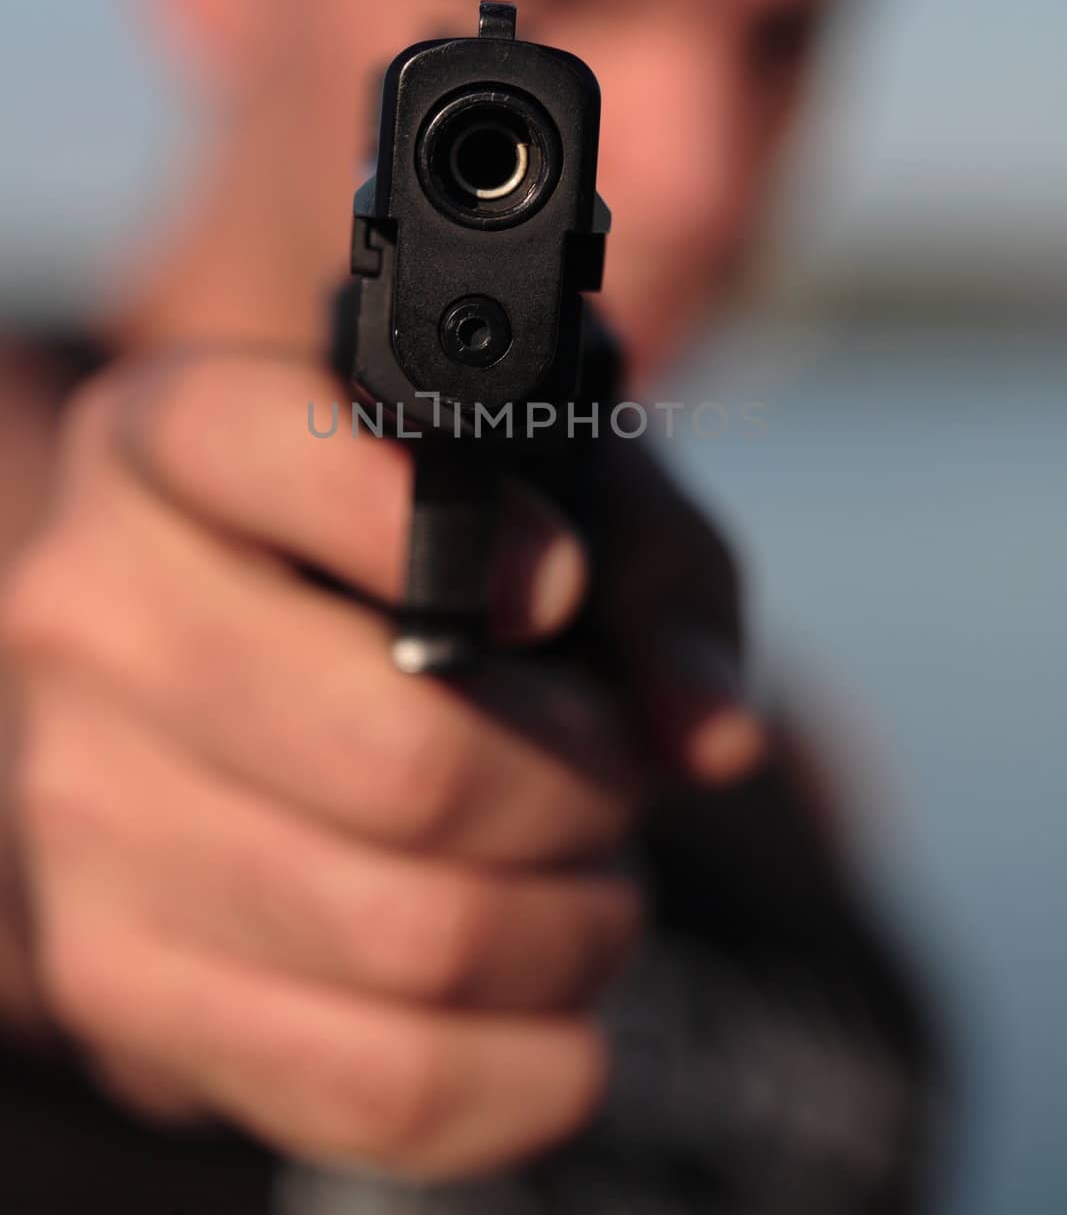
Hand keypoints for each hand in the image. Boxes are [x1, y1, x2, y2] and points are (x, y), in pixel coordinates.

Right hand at [0, 345, 645, 1178]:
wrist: (202, 691)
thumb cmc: (395, 571)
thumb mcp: (535, 493)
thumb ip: (652, 571)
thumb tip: (707, 736)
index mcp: (171, 443)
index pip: (284, 460)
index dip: (466, 538)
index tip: (555, 589)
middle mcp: (93, 619)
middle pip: (401, 758)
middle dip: (576, 786)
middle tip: (609, 770)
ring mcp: (80, 811)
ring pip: (408, 937)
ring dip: (569, 925)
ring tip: (584, 873)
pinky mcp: (115, 978)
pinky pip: (371, 1084)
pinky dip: (526, 1068)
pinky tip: (555, 1007)